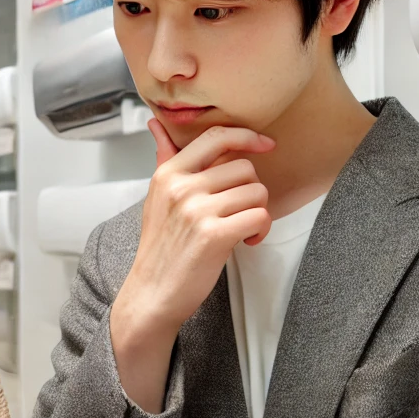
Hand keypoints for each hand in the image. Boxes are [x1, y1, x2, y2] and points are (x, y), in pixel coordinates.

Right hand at [110, 120, 273, 411]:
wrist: (152, 293)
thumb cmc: (160, 247)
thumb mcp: (156, 197)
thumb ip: (164, 158)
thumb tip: (156, 124)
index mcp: (168, 173)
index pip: (215, 136)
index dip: (247, 135)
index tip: (265, 144)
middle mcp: (181, 187)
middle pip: (244, 167)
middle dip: (251, 190)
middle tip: (241, 211)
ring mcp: (197, 210)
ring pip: (256, 191)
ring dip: (258, 212)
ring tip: (243, 229)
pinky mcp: (214, 235)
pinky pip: (259, 216)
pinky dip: (261, 230)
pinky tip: (248, 241)